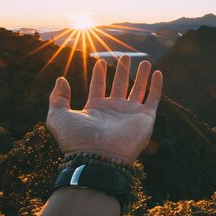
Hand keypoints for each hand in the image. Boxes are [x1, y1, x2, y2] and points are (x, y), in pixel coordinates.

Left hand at [46, 56, 162, 164]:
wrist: (98, 158)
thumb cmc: (77, 140)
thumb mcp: (58, 117)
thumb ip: (58, 98)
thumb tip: (61, 80)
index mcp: (95, 109)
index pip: (98, 87)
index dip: (98, 75)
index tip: (99, 62)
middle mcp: (114, 111)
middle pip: (119, 85)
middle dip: (122, 71)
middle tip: (124, 57)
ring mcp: (130, 114)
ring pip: (138, 89)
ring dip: (141, 75)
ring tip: (144, 61)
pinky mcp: (145, 118)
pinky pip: (153, 99)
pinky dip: (156, 86)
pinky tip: (157, 73)